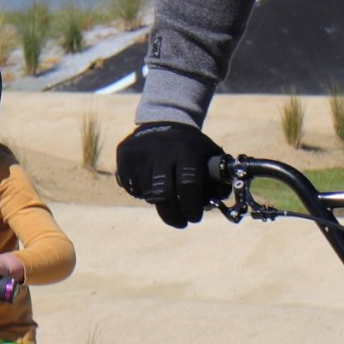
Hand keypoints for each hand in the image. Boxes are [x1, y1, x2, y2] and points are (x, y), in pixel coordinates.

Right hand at [114, 122, 233, 227]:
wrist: (164, 120)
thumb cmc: (192, 147)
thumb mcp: (210, 155)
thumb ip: (219, 179)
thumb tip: (217, 202)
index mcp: (188, 149)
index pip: (188, 185)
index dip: (191, 207)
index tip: (194, 218)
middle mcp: (163, 149)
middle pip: (164, 193)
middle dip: (173, 214)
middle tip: (180, 223)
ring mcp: (141, 151)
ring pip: (146, 191)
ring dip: (156, 201)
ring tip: (165, 197)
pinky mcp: (125, 153)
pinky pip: (130, 185)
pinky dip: (139, 192)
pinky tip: (148, 185)